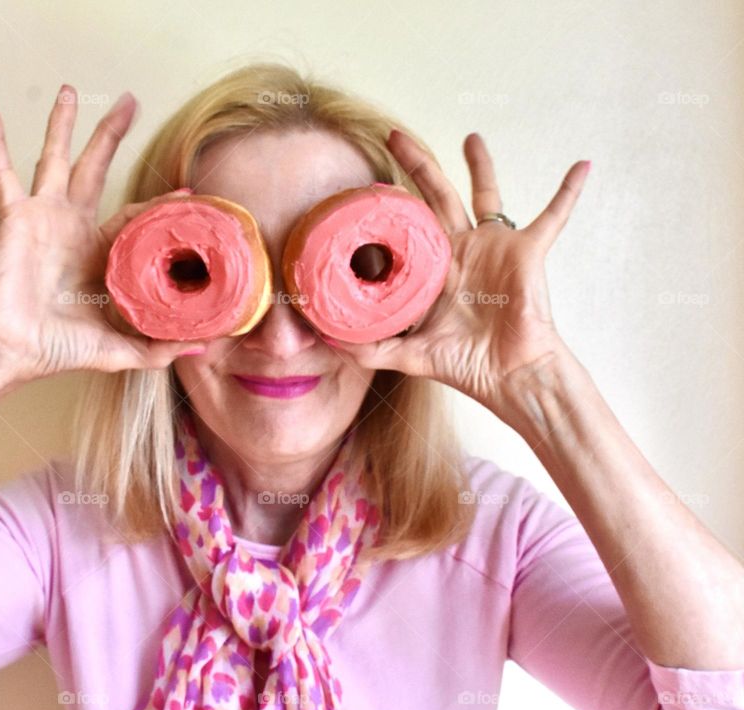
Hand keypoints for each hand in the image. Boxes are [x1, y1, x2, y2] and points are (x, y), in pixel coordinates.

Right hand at [0, 84, 206, 381]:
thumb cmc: (57, 349)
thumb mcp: (119, 349)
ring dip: (62, 124)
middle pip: (97, 167)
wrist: (11, 350)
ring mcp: (42, 216)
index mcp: (98, 252)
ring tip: (70, 90)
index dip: (160, 203)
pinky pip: (1, 171)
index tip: (188, 192)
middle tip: (130, 102)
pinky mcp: (14, 216)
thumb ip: (158, 348)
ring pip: (55, 158)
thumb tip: (205, 346)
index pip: (135, 215)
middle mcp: (71, 226)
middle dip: (111, 134)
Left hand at [324, 130, 589, 415]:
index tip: (363, 187)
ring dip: (480, 165)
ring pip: (485, 193)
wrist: (509, 374)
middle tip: (394, 134)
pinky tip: (581, 166)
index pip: (406, 229)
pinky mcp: (526, 250)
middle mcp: (461, 251)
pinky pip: (553, 215)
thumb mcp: (410, 355)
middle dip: (416, 165)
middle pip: (435, 196)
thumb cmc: (466, 365)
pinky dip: (567, 193)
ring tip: (471, 137)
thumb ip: (371, 349)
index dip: (388, 208)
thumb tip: (328, 341)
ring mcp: (494, 247)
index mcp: (434, 270)